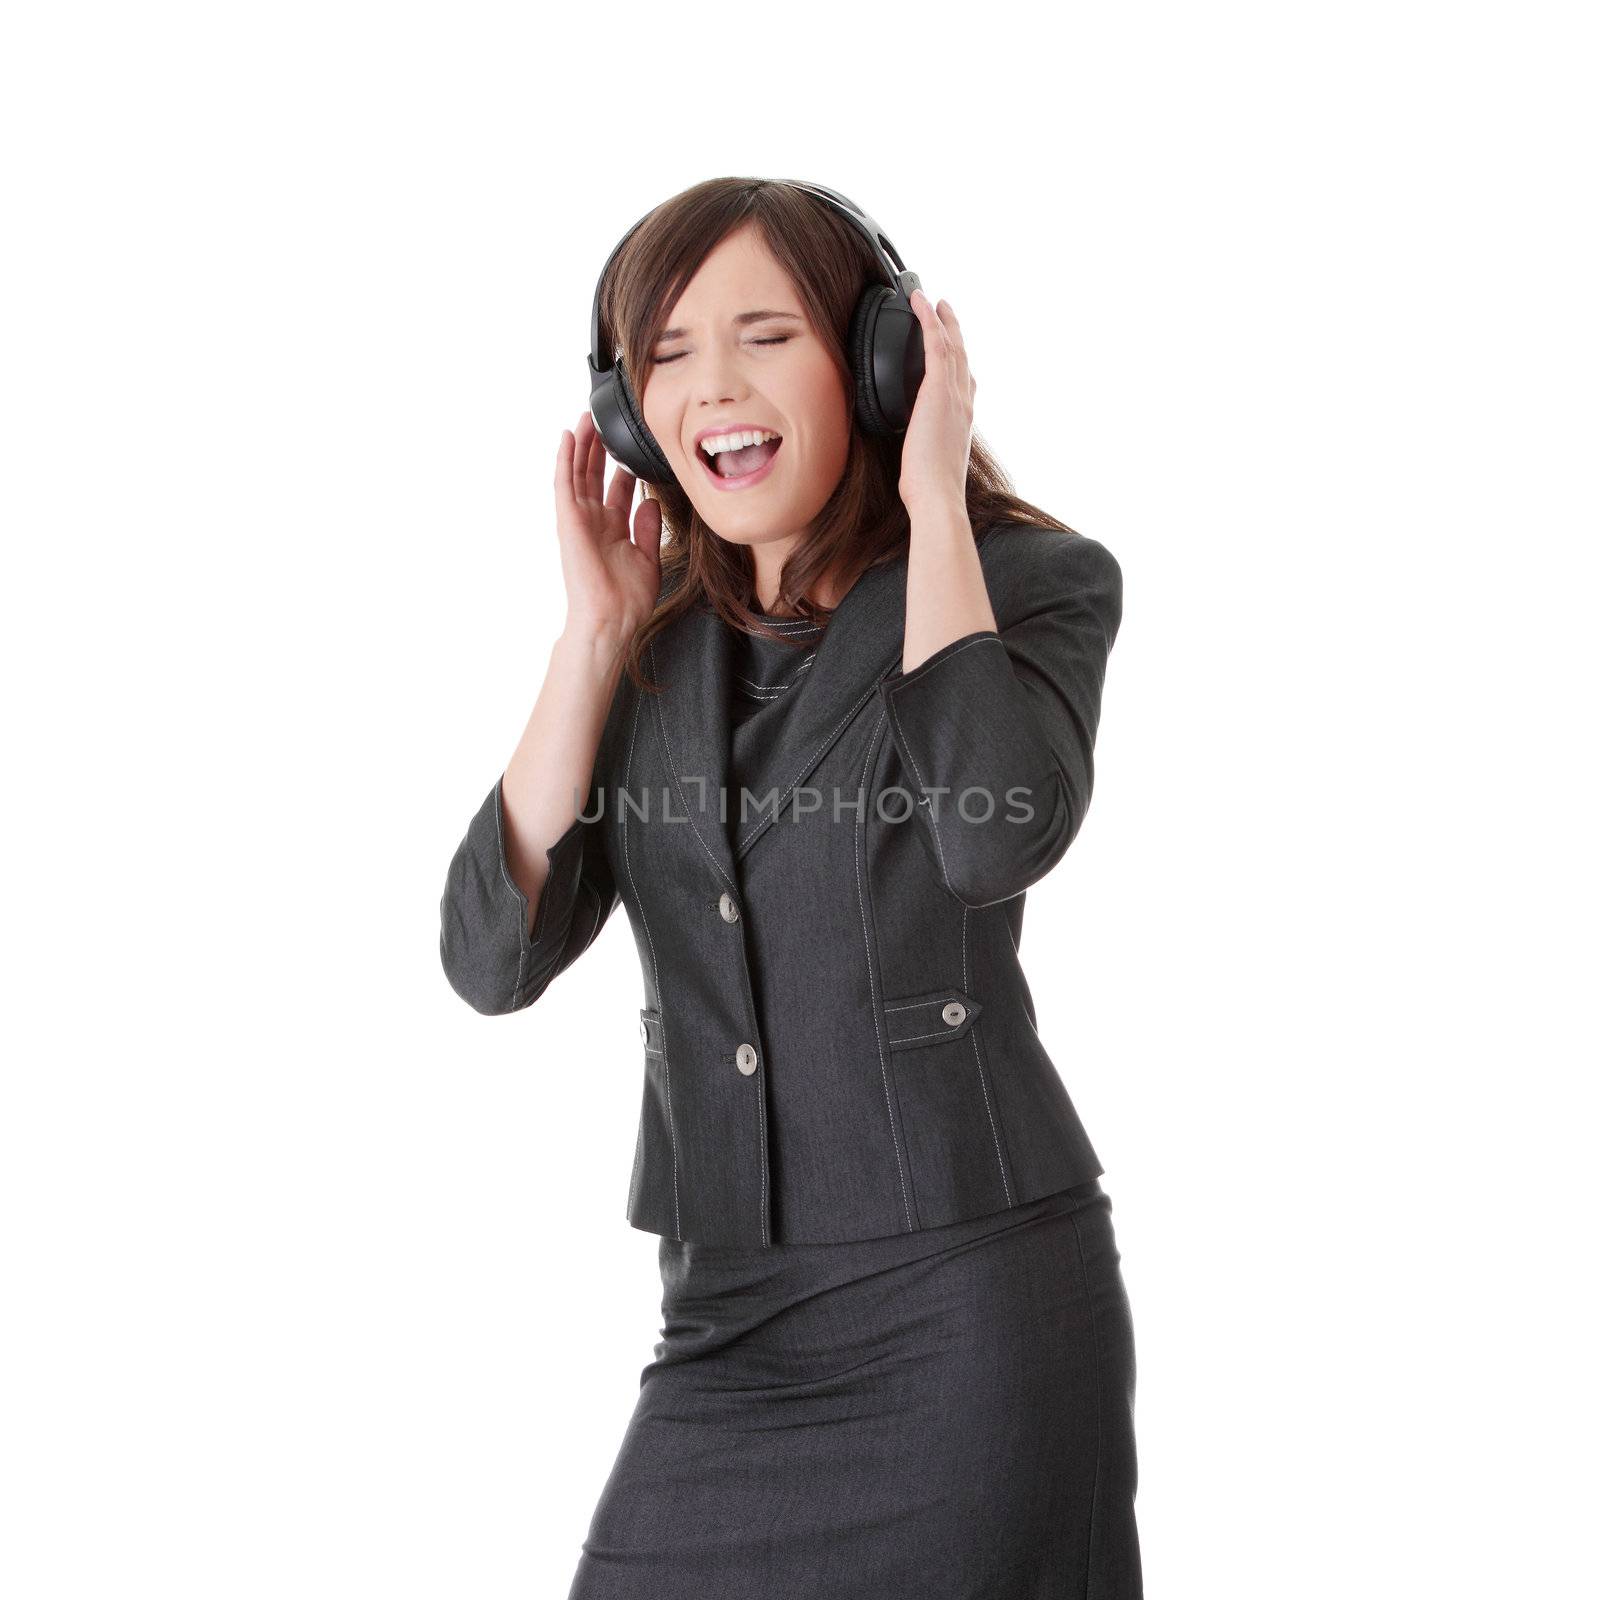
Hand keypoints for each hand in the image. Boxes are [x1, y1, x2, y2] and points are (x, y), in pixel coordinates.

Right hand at [554, 410, 662, 643]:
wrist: (611, 618)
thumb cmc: (627, 599)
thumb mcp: (648, 558)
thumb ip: (648, 528)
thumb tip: (650, 501)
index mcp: (613, 530)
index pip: (617, 489)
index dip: (622, 466)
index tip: (631, 445)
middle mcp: (595, 521)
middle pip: (596, 475)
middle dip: (600, 448)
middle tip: (606, 422)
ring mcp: (580, 519)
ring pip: (579, 472)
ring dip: (582, 445)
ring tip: (587, 418)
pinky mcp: (568, 520)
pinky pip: (564, 484)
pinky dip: (565, 459)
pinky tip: (569, 436)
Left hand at [898, 288, 975, 514]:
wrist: (938, 497)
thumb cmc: (929, 490)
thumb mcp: (928, 464)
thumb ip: (923, 449)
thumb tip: (910, 454)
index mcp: (962, 422)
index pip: (966, 384)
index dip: (961, 363)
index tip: (954, 349)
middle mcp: (964, 405)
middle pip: (963, 358)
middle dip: (955, 332)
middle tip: (946, 311)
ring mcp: (955, 396)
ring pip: (953, 346)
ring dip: (943, 320)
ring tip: (934, 301)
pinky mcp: (939, 390)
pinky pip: (936, 344)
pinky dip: (929, 320)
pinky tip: (920, 303)